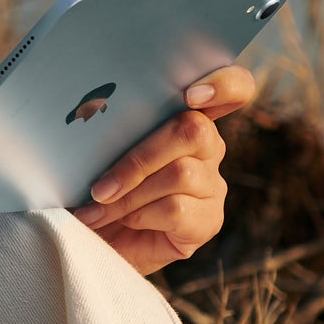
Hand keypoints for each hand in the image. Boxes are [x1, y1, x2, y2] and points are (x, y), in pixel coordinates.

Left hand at [69, 65, 253, 275]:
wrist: (98, 240)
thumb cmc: (98, 187)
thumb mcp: (100, 151)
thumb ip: (112, 126)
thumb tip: (90, 104)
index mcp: (184, 117)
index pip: (233, 86)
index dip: (224, 83)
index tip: (191, 94)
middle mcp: (209, 147)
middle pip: (192, 130)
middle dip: (137, 159)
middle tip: (99, 186)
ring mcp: (213, 185)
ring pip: (179, 173)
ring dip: (129, 194)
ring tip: (96, 208)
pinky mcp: (209, 220)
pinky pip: (176, 209)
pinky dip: (139, 215)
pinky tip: (121, 221)